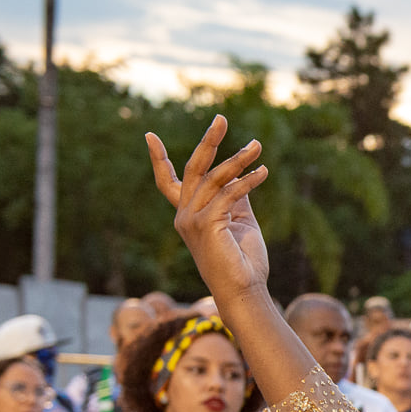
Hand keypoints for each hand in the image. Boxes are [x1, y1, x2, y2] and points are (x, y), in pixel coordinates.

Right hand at [147, 116, 271, 299]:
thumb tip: (240, 172)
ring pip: (215, 178)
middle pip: (193, 169)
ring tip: (257, 146)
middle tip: (221, 118)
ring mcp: (193, 220)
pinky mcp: (208, 224)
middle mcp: (184, 216)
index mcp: (188, 215)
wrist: (244, 292)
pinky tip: (262, 172)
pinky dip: (247, 180)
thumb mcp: (240, 222)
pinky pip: (229, 193)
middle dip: (207, 142)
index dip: (158, 160)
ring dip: (238, 159)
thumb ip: (236, 197)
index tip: (148, 136)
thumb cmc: (243, 262)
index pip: (167, 183)